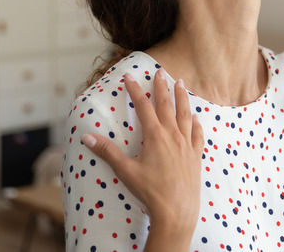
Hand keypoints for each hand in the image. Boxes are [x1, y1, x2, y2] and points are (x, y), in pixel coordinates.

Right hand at [80, 69, 203, 238]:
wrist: (177, 211)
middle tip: (160, 71)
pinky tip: (197, 118)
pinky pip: (197, 134)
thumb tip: (86, 137)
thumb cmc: (150, 191)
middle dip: (161, 87)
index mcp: (155, 136)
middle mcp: (173, 136)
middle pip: (167, 105)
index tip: (129, 77)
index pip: (144, 107)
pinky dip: (196, 123)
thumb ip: (107, 152)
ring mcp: (186, 145)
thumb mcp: (125, 171)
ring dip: (182, 98)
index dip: (135, 90)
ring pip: (185, 114)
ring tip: (181, 83)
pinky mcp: (195, 156)